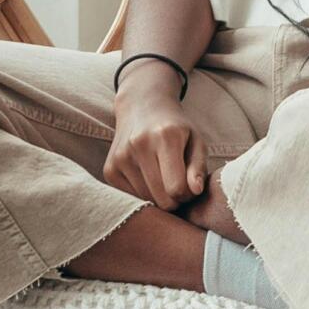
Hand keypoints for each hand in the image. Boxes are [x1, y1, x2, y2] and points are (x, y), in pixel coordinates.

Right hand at [103, 84, 206, 208]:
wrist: (141, 107)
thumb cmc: (174, 128)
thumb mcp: (196, 140)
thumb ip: (198, 166)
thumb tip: (196, 190)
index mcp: (165, 137)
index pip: (176, 188)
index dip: (187, 194)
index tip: (189, 186)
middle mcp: (139, 145)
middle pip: (161, 199)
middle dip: (173, 199)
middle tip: (176, 185)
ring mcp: (120, 158)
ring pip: (146, 201)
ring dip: (157, 197)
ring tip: (161, 177)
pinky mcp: (109, 170)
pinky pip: (130, 198)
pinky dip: (142, 193)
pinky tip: (146, 176)